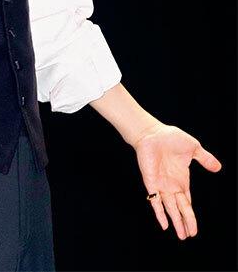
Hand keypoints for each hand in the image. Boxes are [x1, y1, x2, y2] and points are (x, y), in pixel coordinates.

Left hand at [132, 122, 221, 239]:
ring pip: (170, 208)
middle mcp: (171, 185)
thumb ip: (205, 158)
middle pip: (180, 208)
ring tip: (182, 235)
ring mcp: (161, 184)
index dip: (190, 214)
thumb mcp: (193, 148)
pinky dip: (159, 212)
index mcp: (181, 179)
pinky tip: (164, 224)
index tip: (193, 226)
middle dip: (186, 222)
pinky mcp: (151, 182)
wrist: (152, 132)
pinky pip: (155, 200)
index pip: (187, 201)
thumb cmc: (170, 137)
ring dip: (176, 221)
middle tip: (190, 235)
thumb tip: (218, 168)